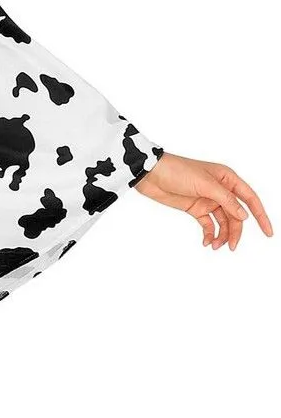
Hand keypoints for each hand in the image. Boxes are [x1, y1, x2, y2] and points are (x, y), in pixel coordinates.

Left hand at [134, 153, 272, 250]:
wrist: (149, 173)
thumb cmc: (177, 170)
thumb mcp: (205, 184)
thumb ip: (226, 200)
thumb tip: (244, 216)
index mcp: (227, 178)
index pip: (250, 199)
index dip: (261, 216)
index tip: (268, 232)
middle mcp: (220, 189)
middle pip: (236, 215)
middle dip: (236, 231)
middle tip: (232, 247)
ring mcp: (207, 199)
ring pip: (223, 221)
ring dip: (222, 235)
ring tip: (215, 246)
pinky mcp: (194, 207)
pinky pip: (207, 224)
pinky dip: (209, 233)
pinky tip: (206, 241)